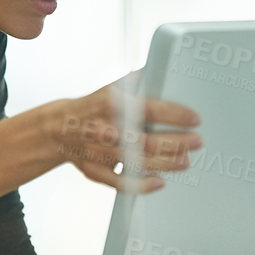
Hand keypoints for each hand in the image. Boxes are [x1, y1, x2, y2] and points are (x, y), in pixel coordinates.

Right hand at [49, 70, 201, 193]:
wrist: (58, 128)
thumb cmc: (92, 107)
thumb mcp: (111, 88)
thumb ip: (137, 83)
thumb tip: (164, 70)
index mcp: (110, 104)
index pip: (148, 109)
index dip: (174, 115)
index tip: (194, 118)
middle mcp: (104, 129)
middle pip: (146, 140)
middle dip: (176, 142)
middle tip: (197, 142)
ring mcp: (98, 152)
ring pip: (135, 162)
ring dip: (164, 163)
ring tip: (185, 161)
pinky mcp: (94, 170)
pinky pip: (119, 182)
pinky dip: (140, 184)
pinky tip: (159, 182)